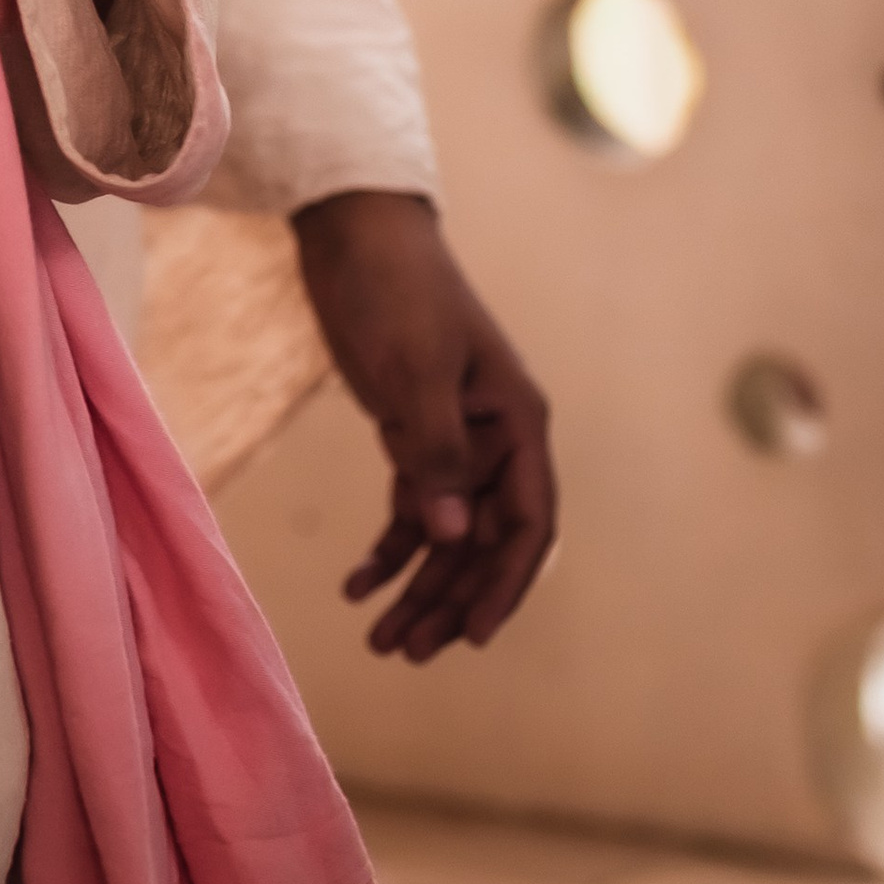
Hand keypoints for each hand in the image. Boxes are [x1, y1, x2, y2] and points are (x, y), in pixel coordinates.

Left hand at [294, 189, 555, 661]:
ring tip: (378, 640)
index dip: (505, 584)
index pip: (527, 522)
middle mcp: (495, 438)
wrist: (356, 233)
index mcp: (516, 421)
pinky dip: (388, 549)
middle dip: (449, 599)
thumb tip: (452, 536)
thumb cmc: (396, 290)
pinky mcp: (413, 433)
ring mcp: (454, 438)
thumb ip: (435, 451)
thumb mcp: (415, 369)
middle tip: (403, 651)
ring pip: (446, 534)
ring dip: (417, 586)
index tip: (473, 638)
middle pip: (483, 541)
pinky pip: (412, 507)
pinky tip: (356, 585)